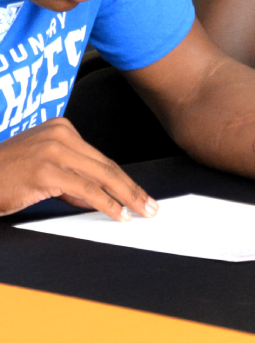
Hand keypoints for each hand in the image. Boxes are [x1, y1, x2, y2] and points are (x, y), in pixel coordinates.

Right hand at [0, 118, 156, 220]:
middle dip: (132, 189)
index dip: (125, 180)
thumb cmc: (5, 176)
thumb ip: (72, 180)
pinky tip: (119, 214)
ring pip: (101, 177)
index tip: (142, 195)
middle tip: (151, 206)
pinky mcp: (46, 170)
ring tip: (141, 212)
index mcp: (62, 128)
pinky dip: (107, 203)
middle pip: (106, 166)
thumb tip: (101, 197)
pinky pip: (86, 189)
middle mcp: (61, 134)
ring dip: (126, 198)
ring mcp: (53, 150)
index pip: (101, 159)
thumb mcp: (44, 170)